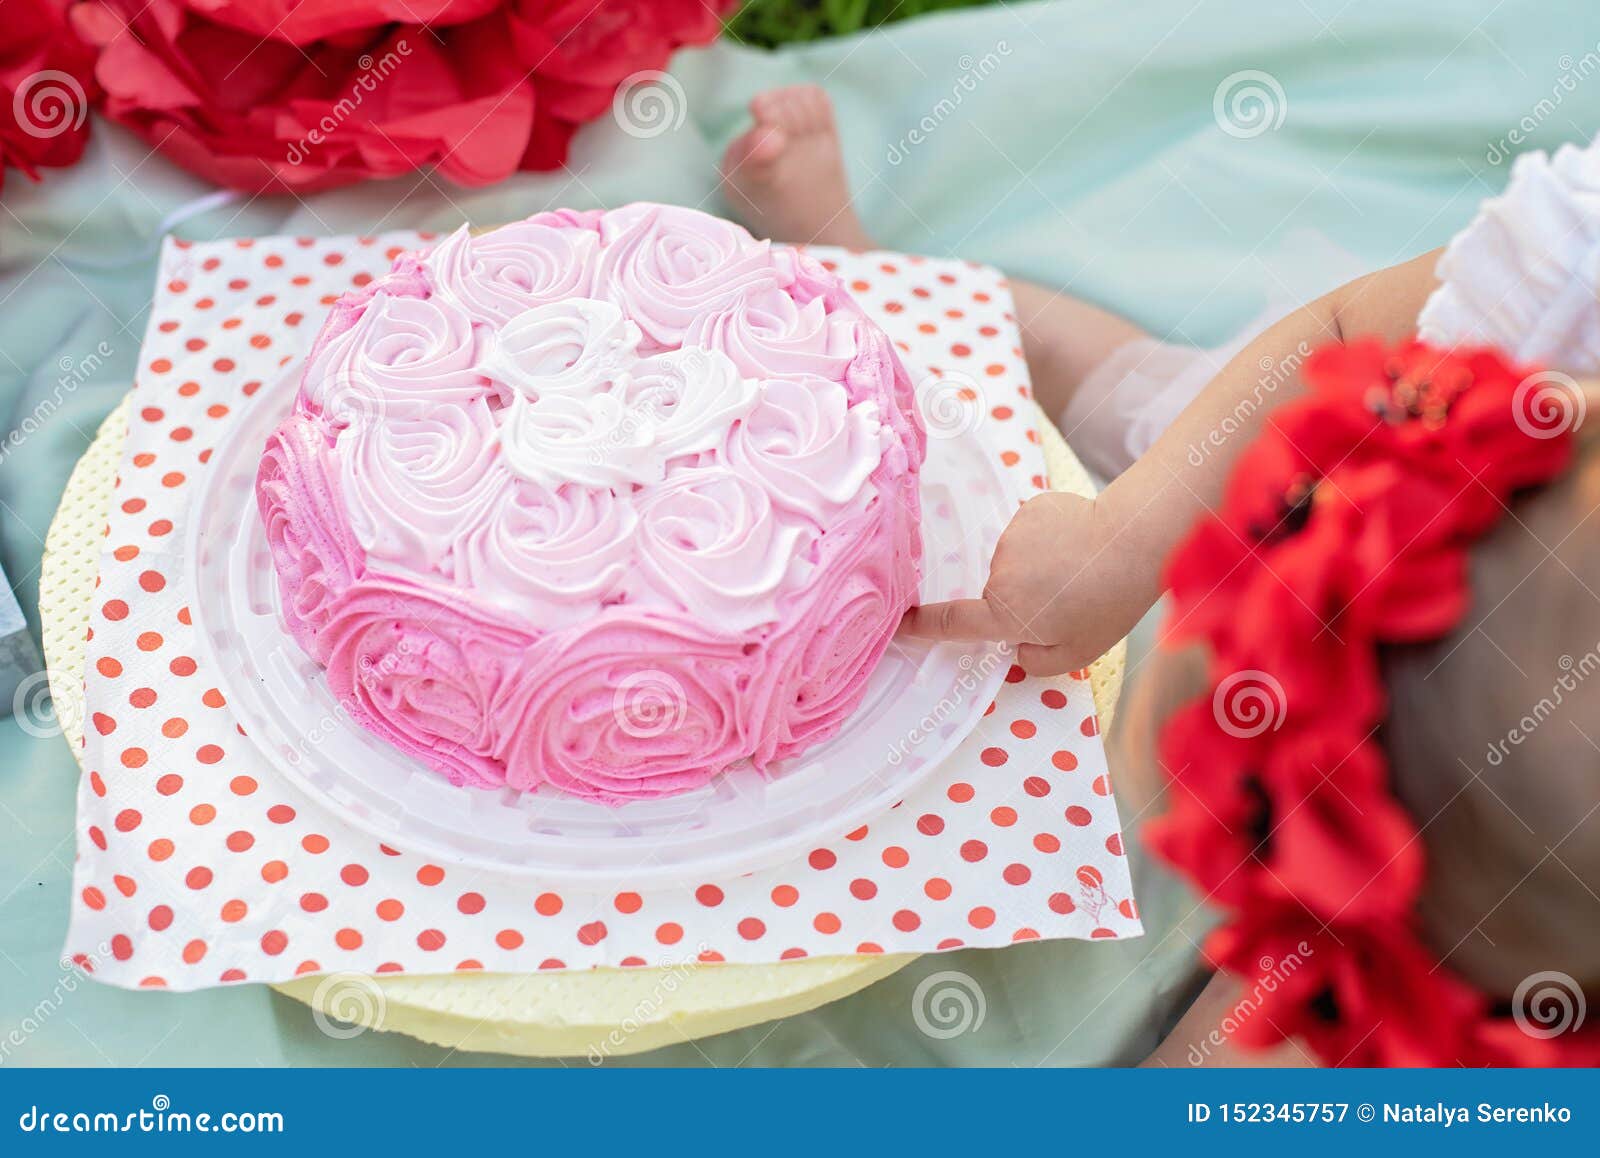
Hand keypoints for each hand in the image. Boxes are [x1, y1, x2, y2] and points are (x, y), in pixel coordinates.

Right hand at [900, 491, 1147, 675]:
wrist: (1132, 543)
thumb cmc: (1107, 605)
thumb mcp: (1075, 655)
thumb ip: (1035, 660)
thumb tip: (1017, 647)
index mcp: (1005, 613)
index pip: (952, 623)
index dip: (922, 626)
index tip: (901, 624)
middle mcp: (999, 574)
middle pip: (998, 591)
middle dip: (1023, 597)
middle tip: (1067, 598)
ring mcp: (1011, 538)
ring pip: (1016, 560)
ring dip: (1038, 566)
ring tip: (1077, 567)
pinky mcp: (1028, 510)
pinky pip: (1030, 531)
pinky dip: (1048, 539)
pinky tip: (1077, 541)